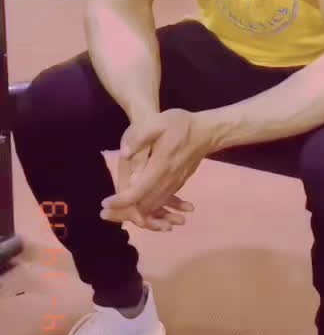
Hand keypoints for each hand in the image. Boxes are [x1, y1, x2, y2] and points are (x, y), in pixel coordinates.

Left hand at [100, 116, 193, 231]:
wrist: (206, 132)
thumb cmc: (180, 125)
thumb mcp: (158, 122)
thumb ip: (140, 137)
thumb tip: (124, 154)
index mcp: (160, 166)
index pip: (138, 191)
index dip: (121, 200)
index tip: (105, 203)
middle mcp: (168, 180)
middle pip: (145, 204)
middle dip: (125, 211)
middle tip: (106, 212)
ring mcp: (175, 183)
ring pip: (154, 205)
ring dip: (137, 211)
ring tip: (118, 210)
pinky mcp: (179, 183)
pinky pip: (162, 201)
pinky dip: (149, 207)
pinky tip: (137, 205)